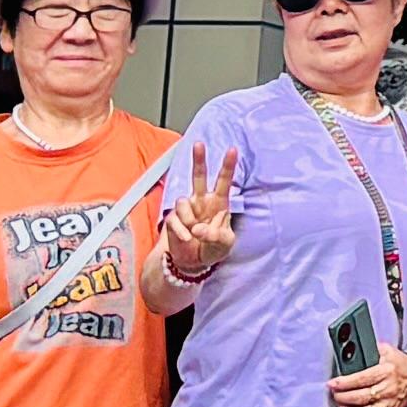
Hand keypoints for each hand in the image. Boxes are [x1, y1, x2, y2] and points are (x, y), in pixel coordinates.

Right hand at [160, 143, 239, 285]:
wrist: (194, 263)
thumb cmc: (214, 248)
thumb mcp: (225, 245)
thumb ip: (218, 236)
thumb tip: (200, 228)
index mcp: (219, 203)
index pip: (224, 182)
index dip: (228, 166)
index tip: (232, 149)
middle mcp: (202, 201)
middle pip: (199, 176)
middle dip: (199, 160)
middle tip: (199, 143)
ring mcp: (186, 209)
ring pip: (183, 202)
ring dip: (189, 219)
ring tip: (194, 234)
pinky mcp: (173, 219)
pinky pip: (174, 220)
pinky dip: (181, 231)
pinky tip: (187, 239)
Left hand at [327, 351, 406, 406]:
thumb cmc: (401, 365)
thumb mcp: (386, 351)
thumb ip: (370, 350)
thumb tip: (351, 350)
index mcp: (386, 372)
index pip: (361, 379)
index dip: (344, 383)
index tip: (332, 384)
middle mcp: (387, 389)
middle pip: (359, 397)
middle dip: (342, 397)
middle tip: (334, 394)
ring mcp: (388, 404)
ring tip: (340, 405)